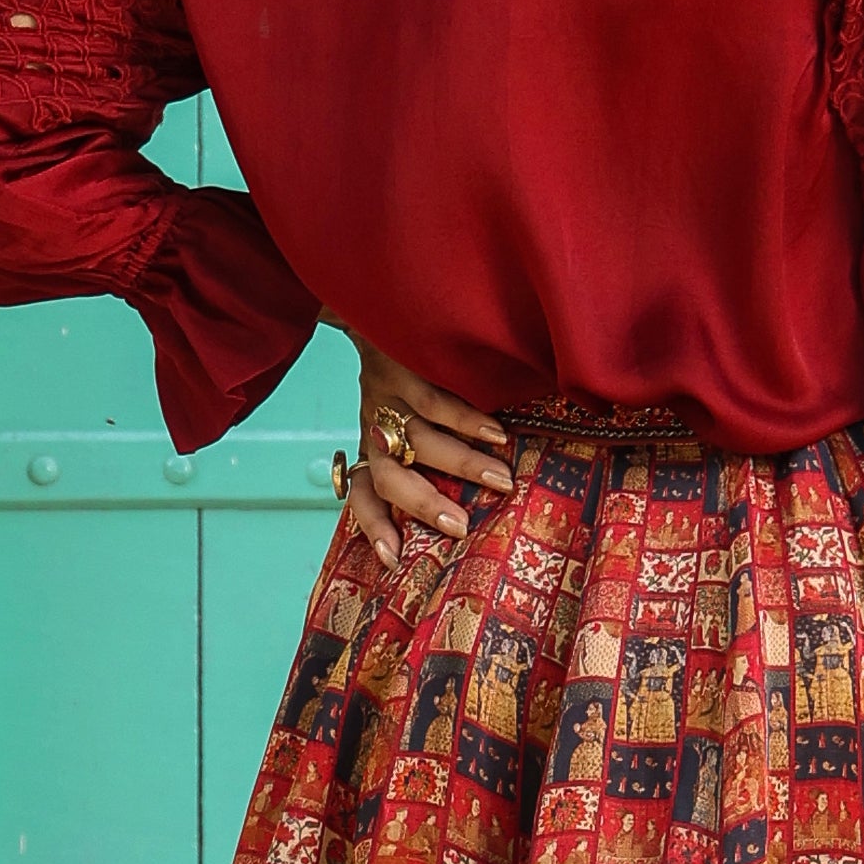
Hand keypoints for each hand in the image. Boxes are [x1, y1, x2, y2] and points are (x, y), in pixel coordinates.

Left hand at [334, 337, 514, 565]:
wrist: (378, 303)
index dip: (374, 527)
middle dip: (423, 505)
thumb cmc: (410, 371)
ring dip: (461, 464)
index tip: (393, 560)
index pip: (361, 494)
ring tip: (502, 479)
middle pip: (387, 478)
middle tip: (461, 527)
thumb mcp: (405, 414)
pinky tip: (497, 433)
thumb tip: (481, 493)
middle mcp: (373, 426)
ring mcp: (385, 398)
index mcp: (372, 444)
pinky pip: (434, 401)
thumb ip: (428, 450)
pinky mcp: (402, 369)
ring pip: (419, 441)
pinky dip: (467, 421)